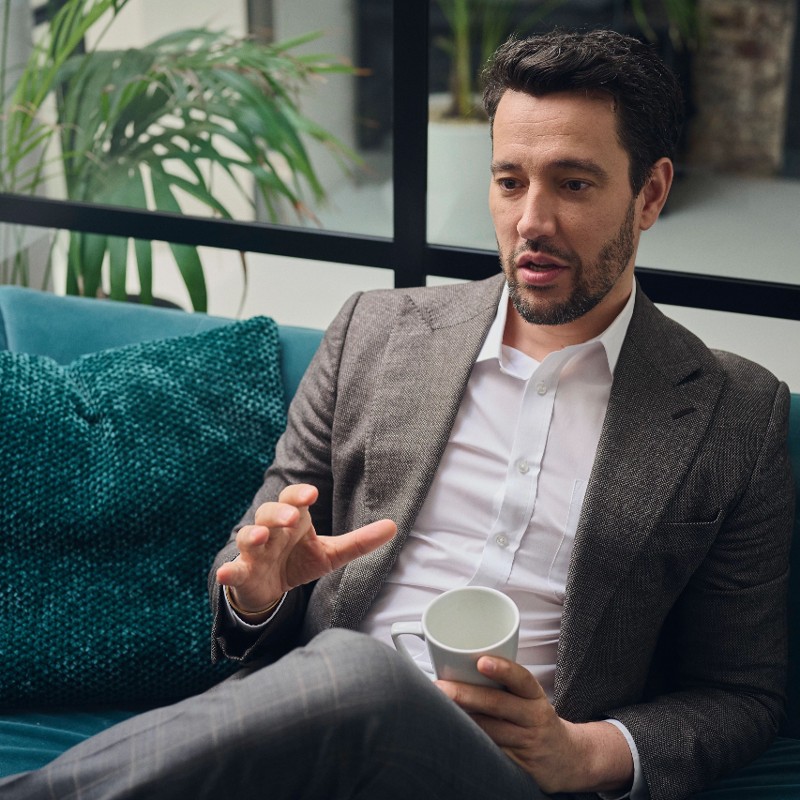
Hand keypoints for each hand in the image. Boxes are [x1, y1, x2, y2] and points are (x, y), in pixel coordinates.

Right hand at [215, 483, 396, 619]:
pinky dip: (229, 571)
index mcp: (294, 521)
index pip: (294, 499)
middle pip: (270, 513)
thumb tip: (393, 527)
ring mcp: (254, 552)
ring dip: (253, 534)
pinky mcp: (242, 574)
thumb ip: (359, 542)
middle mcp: (271, 531)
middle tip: (291, 517)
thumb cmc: (298, 562)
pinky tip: (226, 572)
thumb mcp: (330, 553)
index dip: (299, 495)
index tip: (311, 494)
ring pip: (248, 536)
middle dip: (279, 513)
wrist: (267, 589)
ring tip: (259, 536)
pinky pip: (233, 570)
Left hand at [435, 657, 632, 793]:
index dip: (503, 669)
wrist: (568, 759)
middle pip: (498, 704)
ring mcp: (527, 744)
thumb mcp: (530, 699)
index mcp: (535, 697)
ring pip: (490, 731)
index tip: (481, 661)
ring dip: (463, 719)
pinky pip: (491, 753)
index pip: (522, 679)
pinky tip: (455, 736)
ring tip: (438, 710)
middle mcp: (534, 719)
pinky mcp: (519, 766)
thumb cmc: (537, 720)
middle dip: (466, 695)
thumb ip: (504, 685)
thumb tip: (460, 666)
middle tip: (440, 687)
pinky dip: (473, 743)